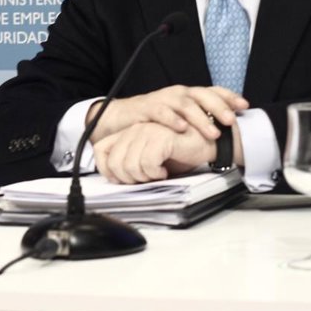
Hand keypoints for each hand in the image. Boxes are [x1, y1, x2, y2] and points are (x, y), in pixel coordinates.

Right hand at [88, 84, 247, 143]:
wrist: (121, 116)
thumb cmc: (154, 120)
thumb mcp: (179, 119)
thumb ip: (198, 121)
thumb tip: (226, 132)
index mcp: (189, 95)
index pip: (212, 91)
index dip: (229, 96)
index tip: (245, 105)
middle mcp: (178, 94)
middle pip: (202, 95)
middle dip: (219, 107)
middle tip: (231, 121)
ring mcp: (163, 99)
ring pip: (186, 104)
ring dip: (201, 118)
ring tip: (213, 132)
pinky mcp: (147, 107)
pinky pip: (161, 111)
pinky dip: (173, 119)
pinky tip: (182, 128)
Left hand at [94, 122, 214, 183]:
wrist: (208, 144)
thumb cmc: (181, 153)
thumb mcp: (150, 159)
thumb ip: (133, 162)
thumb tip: (116, 178)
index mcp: (129, 133)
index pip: (101, 150)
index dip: (107, 169)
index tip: (121, 180)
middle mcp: (135, 130)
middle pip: (115, 162)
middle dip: (129, 178)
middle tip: (146, 179)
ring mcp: (147, 131)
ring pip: (130, 165)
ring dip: (144, 177)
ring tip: (157, 174)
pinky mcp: (160, 137)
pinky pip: (147, 163)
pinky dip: (155, 173)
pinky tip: (165, 170)